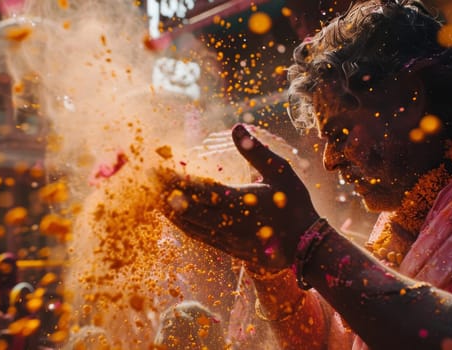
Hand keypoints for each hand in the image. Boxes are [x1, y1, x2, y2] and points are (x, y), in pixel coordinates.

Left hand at [156, 124, 319, 271]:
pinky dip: (183, 226)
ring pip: (189, 225)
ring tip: (154, 197)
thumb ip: (257, 151)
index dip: (174, 179)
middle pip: (186, 208)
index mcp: (238, 201)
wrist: (304, 245)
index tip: (157, 168)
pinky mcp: (228, 249)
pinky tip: (175, 219)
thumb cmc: (294, 205)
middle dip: (165, 193)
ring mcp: (225, 238)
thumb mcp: (281, 172)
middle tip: (148, 180)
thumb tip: (236, 127)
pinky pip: (198, 237)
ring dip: (169, 210)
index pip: (197, 189)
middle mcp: (227, 222)